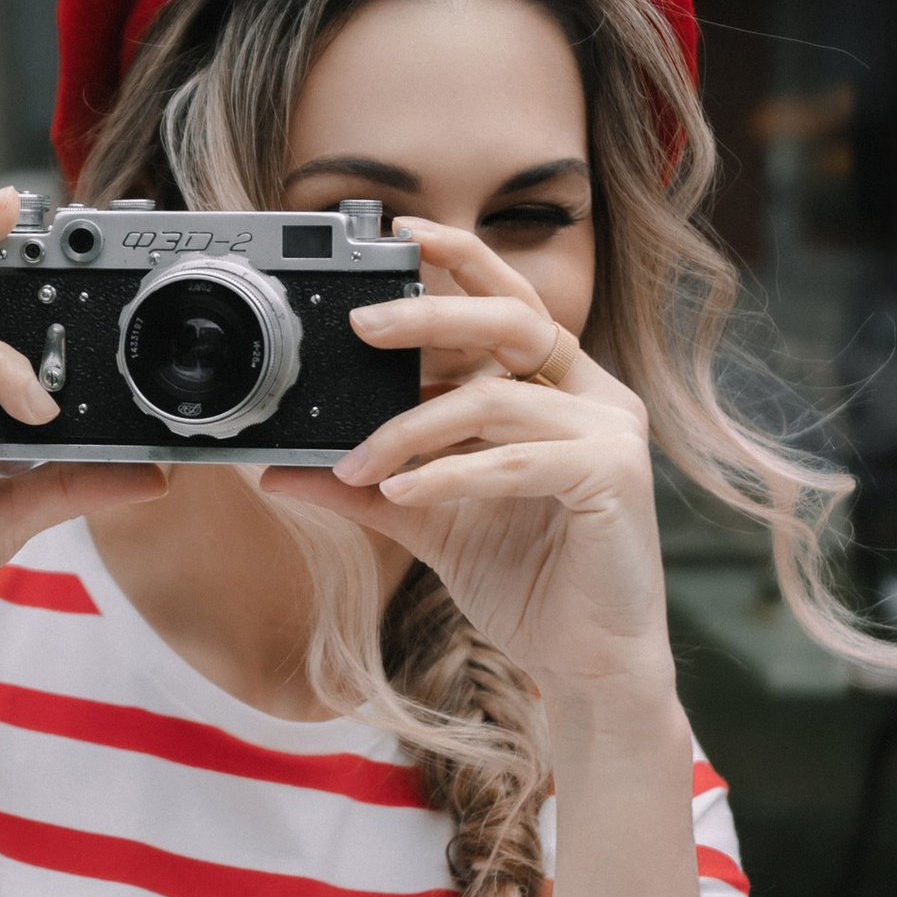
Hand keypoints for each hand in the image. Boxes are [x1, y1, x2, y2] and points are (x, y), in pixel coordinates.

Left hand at [264, 220, 672, 699]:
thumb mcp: (428, 520)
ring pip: (495, 399)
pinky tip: (402, 490)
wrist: (588, 665)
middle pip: (512, 321)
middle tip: (361, 325)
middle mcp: (594, 396)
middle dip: (433, 312)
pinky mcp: (614, 477)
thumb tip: (282, 468)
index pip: (511, 302)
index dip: (463, 258)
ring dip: (413, 428)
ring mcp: (611, 433)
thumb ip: (366, 486)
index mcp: (560, 389)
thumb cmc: (526, 582)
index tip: (401, 232)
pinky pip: (514, 458)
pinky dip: (449, 473)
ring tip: (358, 463)